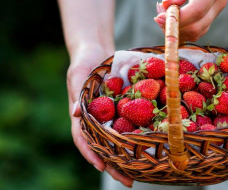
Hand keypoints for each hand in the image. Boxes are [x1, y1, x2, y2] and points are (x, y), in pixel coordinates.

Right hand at [67, 44, 133, 187]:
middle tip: (129, 181)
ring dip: (128, 156)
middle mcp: (96, 120)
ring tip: (143, 172)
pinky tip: (152, 146)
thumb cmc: (84, 62)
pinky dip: (138, 136)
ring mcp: (110, 116)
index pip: (84, 139)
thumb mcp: (78, 75)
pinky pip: (131, 124)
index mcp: (82, 116)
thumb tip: (75, 114)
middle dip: (114, 165)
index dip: (92, 154)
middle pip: (104, 147)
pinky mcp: (123, 109)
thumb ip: (77, 93)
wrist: (96, 51)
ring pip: (118, 140)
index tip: (101, 168)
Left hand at [154, 0, 227, 41]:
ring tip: (163, 12)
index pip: (198, 8)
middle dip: (173, 25)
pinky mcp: (212, 17)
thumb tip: (168, 5)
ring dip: (175, 29)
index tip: (158, 17)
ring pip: (196, 32)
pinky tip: (171, 16)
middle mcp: (219, 1)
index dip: (178, 17)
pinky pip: (196, 31)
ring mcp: (217, 11)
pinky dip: (181, 29)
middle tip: (157, 14)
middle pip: (197, 26)